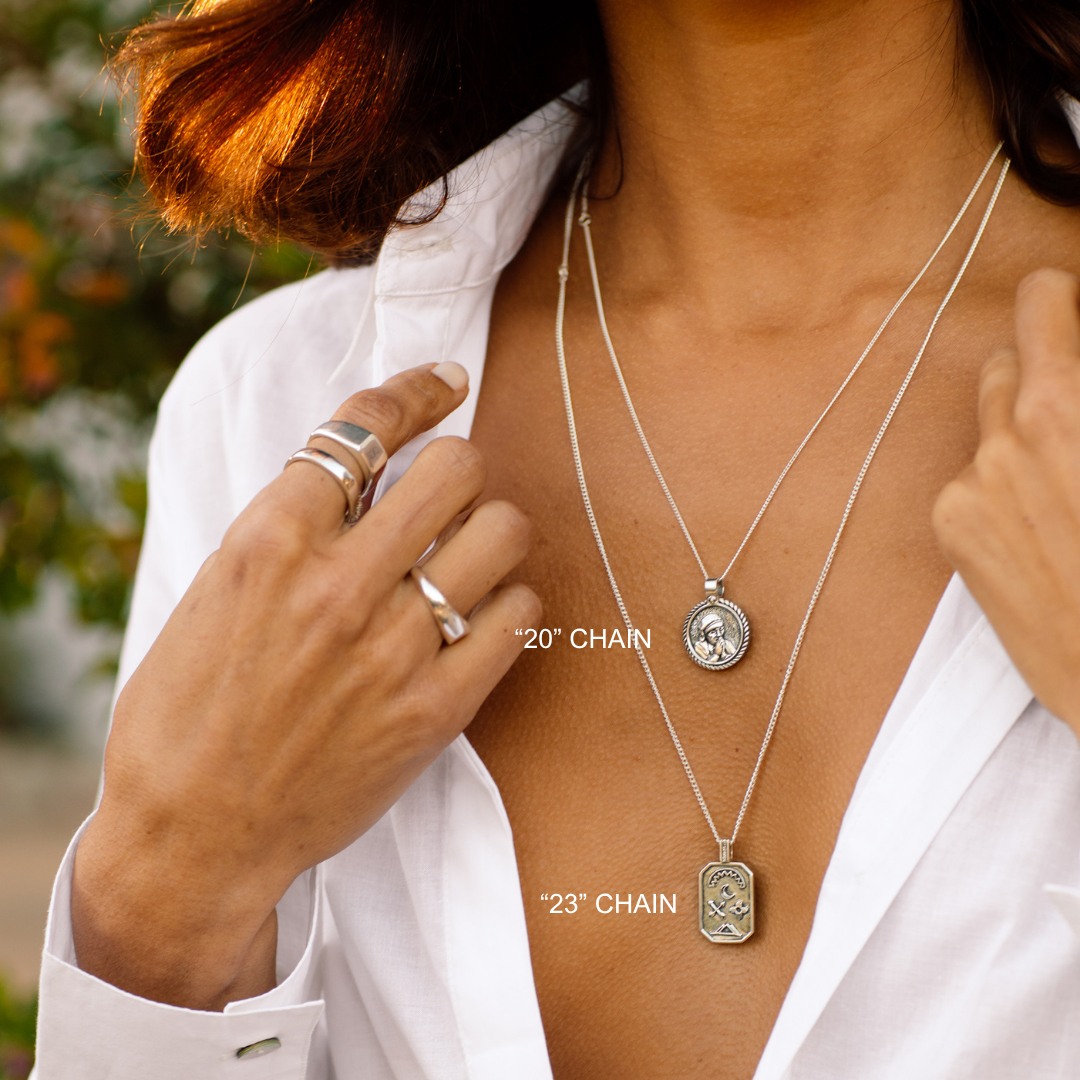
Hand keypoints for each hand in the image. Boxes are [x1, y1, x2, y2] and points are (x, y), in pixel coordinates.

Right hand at [72, 362, 540, 1009]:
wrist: (196, 835)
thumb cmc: (189, 712)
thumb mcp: (213, 591)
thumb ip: (288, 527)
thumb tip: (365, 474)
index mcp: (269, 542)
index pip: (364, 428)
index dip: (417, 391)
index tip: (447, 385)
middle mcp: (338, 585)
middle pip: (456, 468)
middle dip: (460, 469)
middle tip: (449, 496)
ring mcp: (394, 648)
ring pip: (502, 533)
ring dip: (492, 532)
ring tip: (468, 558)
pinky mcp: (436, 709)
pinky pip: (520, 617)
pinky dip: (511, 603)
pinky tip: (483, 615)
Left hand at [933, 268, 1079, 731]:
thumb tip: (1069, 376)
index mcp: (1065, 409)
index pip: (1044, 300)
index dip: (1063, 302)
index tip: (1072, 310)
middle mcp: (1009, 435)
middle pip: (1006, 359)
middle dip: (1042, 371)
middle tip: (1074, 413)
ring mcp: (973, 482)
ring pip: (985, 417)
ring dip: (1018, 427)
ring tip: (1063, 479)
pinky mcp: (953, 526)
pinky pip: (970, 474)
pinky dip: (997, 483)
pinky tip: (1038, 526)